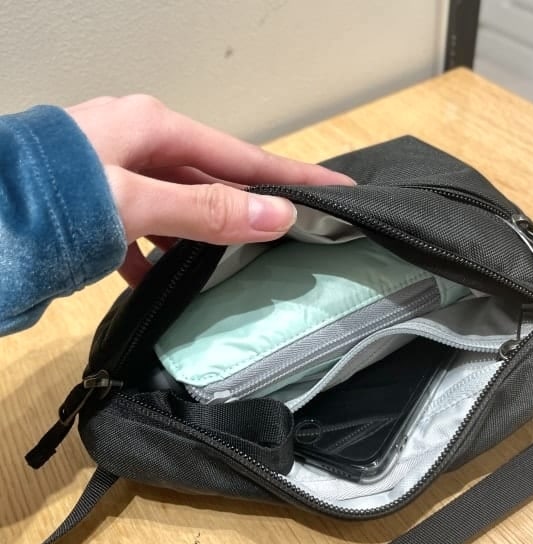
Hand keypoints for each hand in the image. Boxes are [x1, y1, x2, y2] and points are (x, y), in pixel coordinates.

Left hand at [66, 95, 354, 285]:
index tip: (337, 188)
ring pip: (180, 208)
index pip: (243, 156)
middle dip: (253, 206)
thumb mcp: (132, 201)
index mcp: (154, 128)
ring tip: (235, 262)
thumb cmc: (47, 197)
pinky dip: (154, 256)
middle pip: (214, 179)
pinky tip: (156, 279)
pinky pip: (143, 230)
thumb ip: (203, 211)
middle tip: (296, 229)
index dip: (292, 176)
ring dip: (203, 235)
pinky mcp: (96, 207)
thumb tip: (277, 216)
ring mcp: (117, 176)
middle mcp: (140, 145)